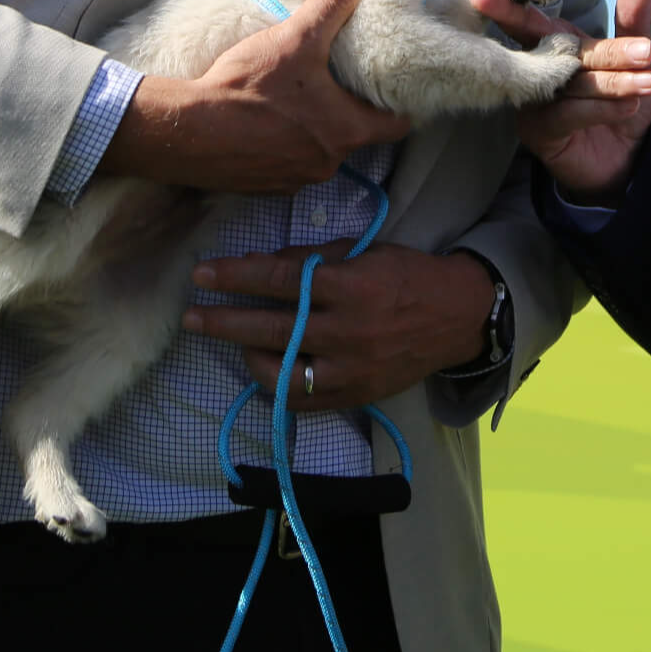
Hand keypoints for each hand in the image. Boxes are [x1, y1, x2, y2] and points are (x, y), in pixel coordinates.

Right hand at [100, 0, 412, 192]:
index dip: (399, 104)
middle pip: (355, 136)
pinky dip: (279, 144)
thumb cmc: (249, 88)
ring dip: (311, 129)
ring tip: (296, 98)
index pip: (397, 125)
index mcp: (347, 132)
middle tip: (338, 81)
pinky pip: (284, 164)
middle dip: (347, 111)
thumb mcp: (296, 38)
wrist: (186, 132)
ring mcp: (294, 180)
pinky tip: (263, 121)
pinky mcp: (263, 186)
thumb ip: (333, 4)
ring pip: (318, 151)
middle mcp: (328, 164)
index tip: (392, 86)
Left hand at [183, 243, 495, 411]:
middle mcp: (348, 331)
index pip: (280, 279)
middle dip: (224, 320)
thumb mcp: (365, 252)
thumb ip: (315, 258)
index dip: (236, 276)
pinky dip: (276, 385)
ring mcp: (350, 369)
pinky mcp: (355, 395)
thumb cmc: (408, 275)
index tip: (203, 272)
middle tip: (192, 314)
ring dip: (247, 355)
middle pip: (271, 327)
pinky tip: (262, 369)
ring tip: (231, 342)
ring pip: (281, 370)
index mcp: (351, 286)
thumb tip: (264, 261)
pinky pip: (302, 399)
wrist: (459, 316)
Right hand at [475, 0, 650, 201]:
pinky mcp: (538, 131)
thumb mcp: (634, 62)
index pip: (536, 22)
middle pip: (564, 52)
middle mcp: (532, 68)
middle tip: (648, 50)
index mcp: (549, 44)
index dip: (512, 7)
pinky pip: (567, 113)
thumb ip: (633, 24)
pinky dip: (602, 108)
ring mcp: (531, 100)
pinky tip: (631, 106)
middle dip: (610, 53)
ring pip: (571, 83)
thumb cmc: (621, 103)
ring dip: (615, 83)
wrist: (623, 160)